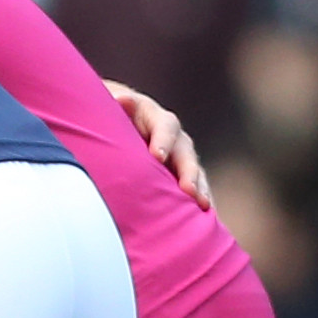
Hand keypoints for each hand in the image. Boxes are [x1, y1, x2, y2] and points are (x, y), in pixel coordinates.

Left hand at [104, 80, 210, 208]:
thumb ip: (117, 106)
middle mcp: (174, 137)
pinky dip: (199, 199)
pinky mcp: (180, 173)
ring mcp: (180, 155)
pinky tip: (204, 217)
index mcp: (157, 119)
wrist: (120, 120)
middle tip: (188, 190)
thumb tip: (121, 100)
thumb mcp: (113, 107)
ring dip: (199, 188)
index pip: (166, 127)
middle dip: (188, 172)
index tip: (157, 156)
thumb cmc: (113, 115)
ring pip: (194, 171)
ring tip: (203, 205)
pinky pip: (194, 186)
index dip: (162, 141)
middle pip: (185, 153)